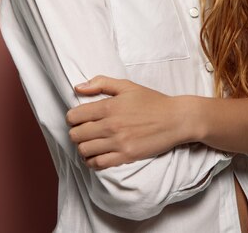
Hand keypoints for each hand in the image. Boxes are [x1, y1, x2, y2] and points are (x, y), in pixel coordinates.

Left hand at [66, 77, 182, 169]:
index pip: (74, 116)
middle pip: (76, 135)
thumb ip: (101, 83)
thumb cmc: (151, 101)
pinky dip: (92, 161)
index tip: (78, 119)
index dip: (72, 118)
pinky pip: (98, 164)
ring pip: (84, 151)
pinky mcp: (126, 156)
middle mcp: (111, 125)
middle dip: (76, 133)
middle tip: (83, 131)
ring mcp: (118, 142)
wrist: (175, 119)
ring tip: (89, 143)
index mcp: (109, 106)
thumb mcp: (127, 85)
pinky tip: (96, 155)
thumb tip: (78, 88)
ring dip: (83, 148)